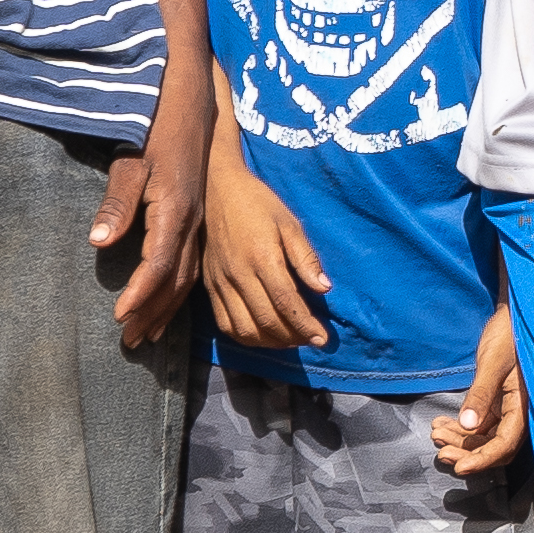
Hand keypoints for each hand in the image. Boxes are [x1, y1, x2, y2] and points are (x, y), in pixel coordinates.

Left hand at [96, 116, 204, 346]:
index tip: (118, 318)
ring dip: (166, 308)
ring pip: (188, 276)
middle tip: (129, 342)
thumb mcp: (131, 162)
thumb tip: (98, 243)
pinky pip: (192, 264)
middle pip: (176, 281)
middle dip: (152, 313)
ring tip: (146, 334)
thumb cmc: (156, 128)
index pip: (158, 266)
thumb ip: (117, 204)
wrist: (189, 100)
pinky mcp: (197, 217)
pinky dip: (178, 290)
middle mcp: (192, 222)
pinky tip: (167, 302)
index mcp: (176, 212)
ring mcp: (198, 221)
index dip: (139, 295)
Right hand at [199, 152, 336, 351]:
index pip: (286, 302)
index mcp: (262, 257)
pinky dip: (246, 337)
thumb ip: (305, 257)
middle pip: (266, 321)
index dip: (305, 325)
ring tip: (290, 339)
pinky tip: (263, 334)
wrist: (215, 190)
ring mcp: (220, 283)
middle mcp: (239, 275)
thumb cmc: (257, 203)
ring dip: (270, 342)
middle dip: (293, 337)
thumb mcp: (288, 222)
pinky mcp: (209, 287)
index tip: (323, 339)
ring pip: (244, 329)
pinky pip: (225, 324)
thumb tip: (323, 288)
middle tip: (311, 339)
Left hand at [433, 309, 527, 475]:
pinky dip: (460, 427)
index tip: (460, 468)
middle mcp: (517, 412)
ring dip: (460, 441)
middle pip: (494, 446)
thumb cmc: (508, 335)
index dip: (483, 459)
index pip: (504, 444)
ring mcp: (506, 408)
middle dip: (467, 454)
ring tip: (436, 434)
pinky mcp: (496, 401)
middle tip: (441, 453)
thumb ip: (481, 395)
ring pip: (483, 437)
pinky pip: (479, 424)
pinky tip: (442, 424)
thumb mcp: (492, 364)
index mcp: (524, 406)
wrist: (513, 316)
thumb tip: (467, 426)